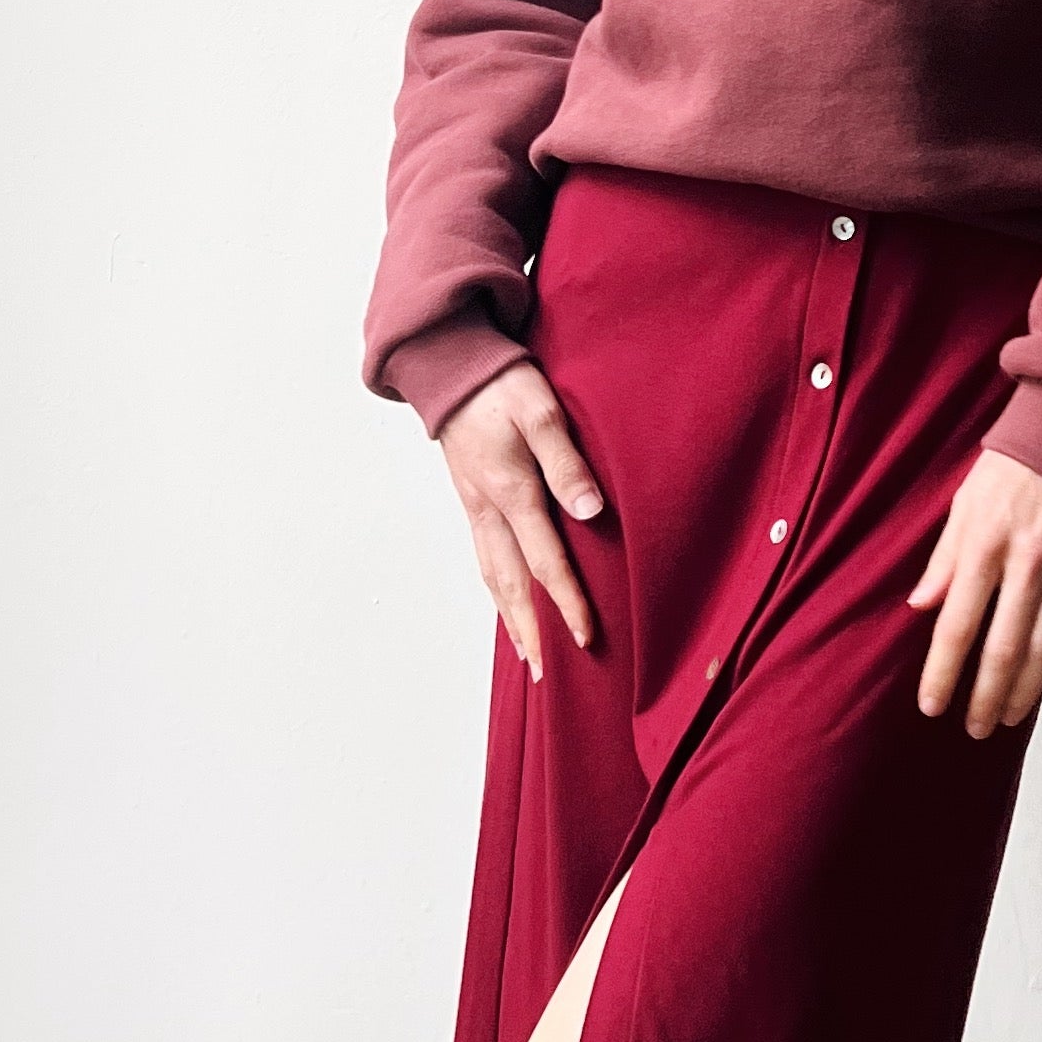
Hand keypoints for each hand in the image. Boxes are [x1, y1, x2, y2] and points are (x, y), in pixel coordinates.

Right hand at [439, 358, 603, 679]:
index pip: (545, 560)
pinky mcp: (470, 501)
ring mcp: (475, 507)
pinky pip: (484, 558)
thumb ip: (567, 463)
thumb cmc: (501, 384)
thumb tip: (590, 512)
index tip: (585, 638)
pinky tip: (507, 604)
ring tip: (529, 655)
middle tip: (547, 675)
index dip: (567, 602)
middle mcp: (488, 509)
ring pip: (493, 576)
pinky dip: (496, 591)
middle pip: (512, 584)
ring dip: (512, 619)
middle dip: (533, 631)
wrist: (450, 366)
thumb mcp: (541, 411)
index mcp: (511, 490)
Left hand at [908, 448, 1041, 736]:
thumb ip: (944, 559)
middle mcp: (1031, 563)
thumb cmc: (1011, 466)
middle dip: (985, 696)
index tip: (931, 703)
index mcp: (988, 544)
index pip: (960, 624)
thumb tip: (921, 606)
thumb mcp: (964, 504)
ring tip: (1005, 716)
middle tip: (973, 727)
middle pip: (1005, 649)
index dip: (943, 671)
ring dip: (1024, 691)